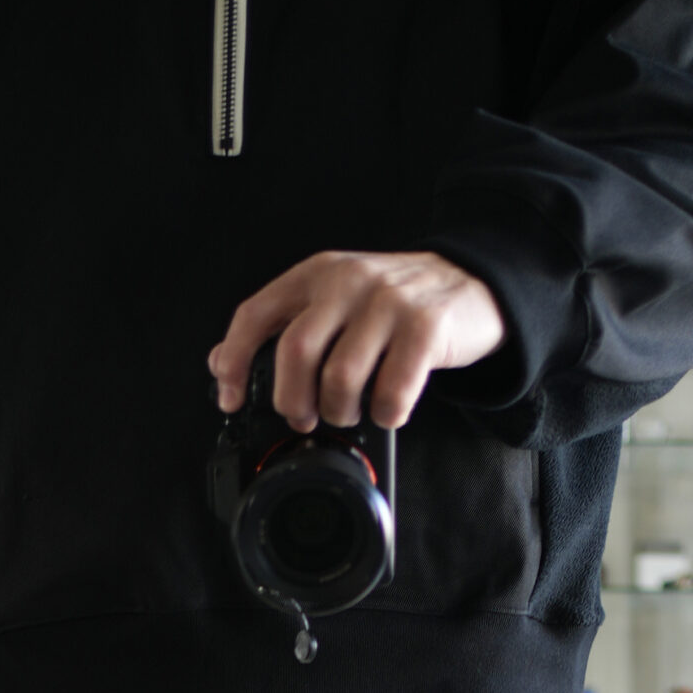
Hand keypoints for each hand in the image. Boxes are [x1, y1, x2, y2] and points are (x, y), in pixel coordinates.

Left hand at [208, 251, 505, 434]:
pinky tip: (388, 410)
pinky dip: (385, 414)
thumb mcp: (334, 302)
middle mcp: (347, 281)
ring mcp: (388, 302)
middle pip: (295, 351)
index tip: (231, 399)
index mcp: (316, 275)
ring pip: (340, 377)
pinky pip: (391, 390)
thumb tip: (223, 362)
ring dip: (340, 411)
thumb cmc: (394, 305)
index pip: (256, 314)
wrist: (469, 284)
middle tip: (305, 417)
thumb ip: (284, 325)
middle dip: (293, 400)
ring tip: (351, 411)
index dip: (235, 362)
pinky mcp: (425, 328)